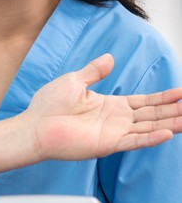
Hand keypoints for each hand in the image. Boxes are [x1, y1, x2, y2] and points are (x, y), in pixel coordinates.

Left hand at [24, 54, 181, 160]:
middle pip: (153, 114)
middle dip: (174, 110)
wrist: (34, 126)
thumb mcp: (74, 81)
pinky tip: (167, 133)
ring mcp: (113, 133)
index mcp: (110, 105)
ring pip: (149, 127)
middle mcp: (116, 120)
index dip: (165, 97)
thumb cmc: (47, 106)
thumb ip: (94, 71)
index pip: (145, 101)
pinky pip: (134, 140)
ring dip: (170, 123)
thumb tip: (109, 58)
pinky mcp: (107, 144)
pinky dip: (151, 137)